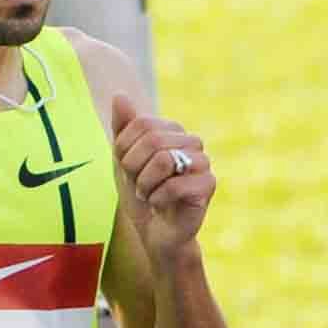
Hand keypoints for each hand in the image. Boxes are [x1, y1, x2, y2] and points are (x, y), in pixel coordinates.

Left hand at [104, 93, 215, 261]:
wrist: (154, 231)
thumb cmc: (140, 194)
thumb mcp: (122, 160)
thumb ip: (122, 128)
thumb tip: (119, 95)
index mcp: (172, 131)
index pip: (141, 124)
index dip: (124, 149)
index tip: (126, 167)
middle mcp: (192, 141)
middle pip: (153, 140)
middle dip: (134, 167)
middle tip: (137, 184)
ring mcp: (203, 162)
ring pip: (165, 160)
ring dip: (145, 183)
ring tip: (148, 194)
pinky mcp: (208, 185)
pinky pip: (175, 185)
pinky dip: (157, 198)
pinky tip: (160, 204)